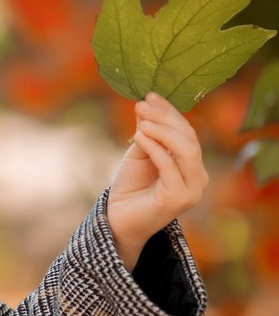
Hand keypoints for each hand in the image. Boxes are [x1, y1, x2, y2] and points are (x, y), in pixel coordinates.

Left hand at [107, 92, 208, 269]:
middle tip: (142, 104)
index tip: (149, 95)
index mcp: (192, 164)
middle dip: (166, 118)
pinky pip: (170, 167)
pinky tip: (140, 136)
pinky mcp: (179, 199)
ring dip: (163, 131)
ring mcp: (192, 189)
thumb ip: (147, 133)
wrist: (118, 219)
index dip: (169, 112)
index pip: (187, 132)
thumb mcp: (138, 154)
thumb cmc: (130, 187)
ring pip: (187, 151)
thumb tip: (146, 105)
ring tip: (142, 120)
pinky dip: (155, 149)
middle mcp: (198, 177)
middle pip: (189, 138)